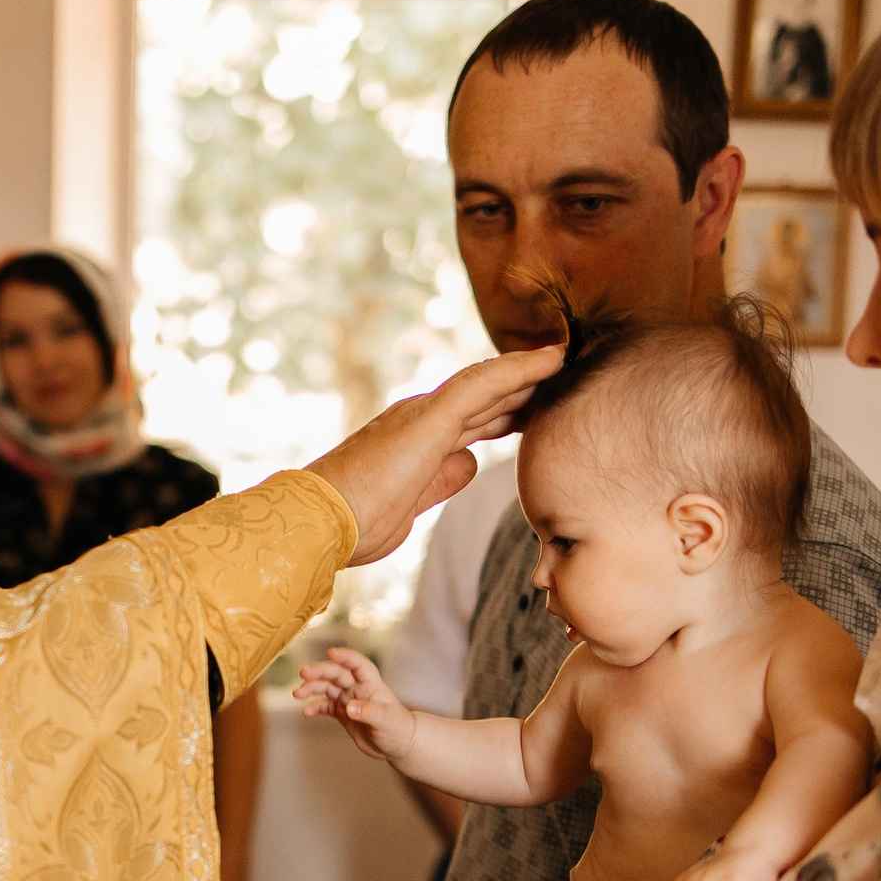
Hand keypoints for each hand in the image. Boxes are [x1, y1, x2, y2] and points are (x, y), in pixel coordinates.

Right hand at [293, 647, 417, 761]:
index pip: (358, 665)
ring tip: (298, 693)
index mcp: (371, 685)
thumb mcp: (386, 721)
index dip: (346, 657)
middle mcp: (358, 688)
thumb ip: (369, 713)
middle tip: (304, 674)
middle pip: (337, 674)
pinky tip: (306, 712)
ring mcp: (348, 699)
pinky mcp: (342, 712)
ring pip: (327, 688)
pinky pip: (325, 706)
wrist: (397, 745)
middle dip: (320, 672)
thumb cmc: (398, 729)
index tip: (331, 653)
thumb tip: (349, 707)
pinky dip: (315, 707)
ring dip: (312, 688)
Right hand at [306, 346, 561, 565]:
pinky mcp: (428, 419)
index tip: (535, 408)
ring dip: (527, 370)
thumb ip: (442, 480)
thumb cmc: (353, 523)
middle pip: (482, 398)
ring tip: (562, 356)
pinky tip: (547, 361)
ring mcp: (422, 414)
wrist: (318, 523)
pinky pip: (481, 386)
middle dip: (522, 388)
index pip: (469, 419)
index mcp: (414, 440)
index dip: (505, 411)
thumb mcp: (412, 504)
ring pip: (486, 384)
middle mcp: (418, 418)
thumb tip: (471, 461)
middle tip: (561, 375)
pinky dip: (517, 372)